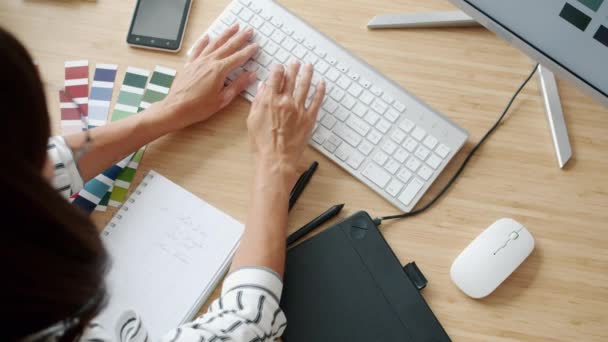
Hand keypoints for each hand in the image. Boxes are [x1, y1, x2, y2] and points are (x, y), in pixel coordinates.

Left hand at [161, 24, 258, 129]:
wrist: (176, 108)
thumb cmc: (198, 107)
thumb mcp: (223, 99)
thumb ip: (238, 85)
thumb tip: (251, 75)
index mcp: (219, 70)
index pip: (238, 58)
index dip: (248, 51)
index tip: (256, 45)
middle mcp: (209, 62)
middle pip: (228, 46)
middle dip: (240, 37)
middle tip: (248, 30)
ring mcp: (198, 61)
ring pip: (214, 44)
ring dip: (225, 34)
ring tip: (233, 27)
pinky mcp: (190, 64)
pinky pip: (198, 49)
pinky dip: (203, 41)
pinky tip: (207, 36)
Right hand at [247, 62, 325, 184]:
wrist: (276, 160)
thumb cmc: (261, 144)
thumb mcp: (252, 120)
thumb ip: (258, 101)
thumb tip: (262, 87)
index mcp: (270, 100)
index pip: (275, 77)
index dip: (278, 69)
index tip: (280, 66)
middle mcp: (285, 101)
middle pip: (291, 79)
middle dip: (294, 68)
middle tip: (296, 62)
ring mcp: (299, 109)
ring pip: (305, 86)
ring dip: (307, 74)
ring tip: (309, 66)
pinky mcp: (309, 119)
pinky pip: (317, 101)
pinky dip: (320, 91)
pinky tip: (321, 84)